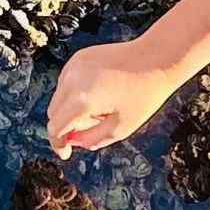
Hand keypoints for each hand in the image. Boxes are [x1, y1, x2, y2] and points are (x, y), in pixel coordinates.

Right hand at [47, 38, 179, 151]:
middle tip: (91, 129)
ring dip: (70, 109)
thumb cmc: (144, 92)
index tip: (65, 152)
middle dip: (66, 125)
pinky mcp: (79, 58)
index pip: (55, 128)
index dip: (58, 144)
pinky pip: (67, 82)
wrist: (156, 58)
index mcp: (81, 100)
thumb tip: (75, 140)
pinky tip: (99, 93)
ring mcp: (74, 66)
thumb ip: (92, 140)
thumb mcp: (120, 128)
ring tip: (100, 108)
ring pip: (59, 98)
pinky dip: (75, 93)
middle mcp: (72, 80)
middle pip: (53, 113)